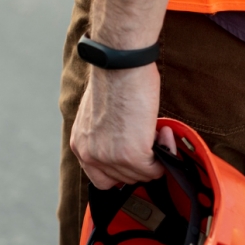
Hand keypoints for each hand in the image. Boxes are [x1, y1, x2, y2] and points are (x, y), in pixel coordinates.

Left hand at [70, 64, 177, 189]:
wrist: (120, 64)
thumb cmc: (113, 77)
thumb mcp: (98, 114)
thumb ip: (105, 136)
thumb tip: (126, 144)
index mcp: (80, 144)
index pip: (100, 179)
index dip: (121, 171)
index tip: (135, 158)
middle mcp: (90, 155)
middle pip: (123, 179)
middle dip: (141, 162)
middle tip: (150, 138)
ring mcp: (110, 158)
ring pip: (141, 175)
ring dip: (155, 156)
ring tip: (157, 131)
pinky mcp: (132, 155)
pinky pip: (155, 170)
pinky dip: (165, 153)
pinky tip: (164, 133)